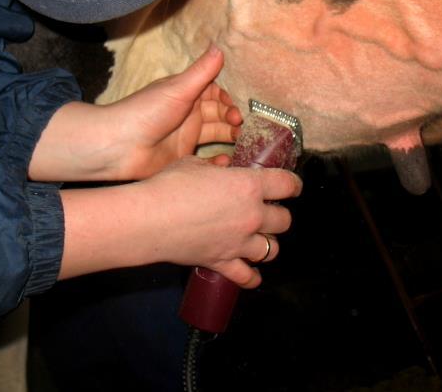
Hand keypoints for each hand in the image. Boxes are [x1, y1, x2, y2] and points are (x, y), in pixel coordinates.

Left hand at [30, 44, 241, 181]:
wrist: (117, 145)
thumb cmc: (146, 111)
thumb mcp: (178, 88)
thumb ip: (202, 71)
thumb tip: (220, 46)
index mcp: (186, 94)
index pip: (215, 93)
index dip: (228, 99)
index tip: (237, 107)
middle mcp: (188, 114)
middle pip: (219, 114)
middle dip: (232, 118)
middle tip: (240, 125)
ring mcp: (185, 136)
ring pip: (216, 134)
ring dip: (230, 136)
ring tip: (242, 140)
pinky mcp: (182, 158)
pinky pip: (206, 159)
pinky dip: (218, 160)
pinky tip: (226, 160)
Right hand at [59, 155, 302, 287]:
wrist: (149, 219)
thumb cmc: (169, 185)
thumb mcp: (195, 164)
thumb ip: (215, 166)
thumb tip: (222, 167)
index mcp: (248, 185)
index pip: (287, 184)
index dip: (293, 184)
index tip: (291, 186)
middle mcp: (251, 215)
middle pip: (284, 220)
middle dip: (279, 215)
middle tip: (269, 211)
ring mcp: (239, 242)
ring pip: (272, 249)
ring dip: (268, 243)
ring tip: (259, 239)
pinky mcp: (223, 262)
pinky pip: (247, 276)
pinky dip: (252, 276)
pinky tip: (252, 273)